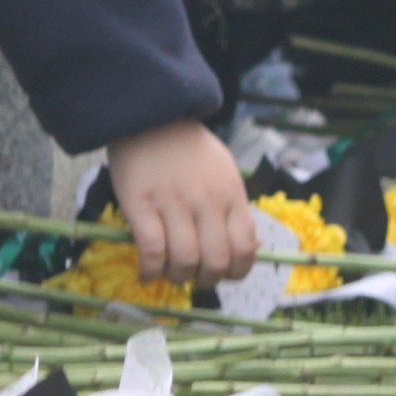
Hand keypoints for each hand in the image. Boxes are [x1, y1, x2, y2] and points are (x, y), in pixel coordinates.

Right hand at [105, 118, 256, 285]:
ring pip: (184, 260)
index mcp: (231, 194)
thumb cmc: (190, 149)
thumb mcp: (225, 172)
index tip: (224, 274)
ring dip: (177, 276)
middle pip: (216, 261)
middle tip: (194, 276)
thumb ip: (237, 209)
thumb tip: (253, 247)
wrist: (152, 116)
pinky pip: (152, 250)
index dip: (237, 272)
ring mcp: (174, 203)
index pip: (246, 247)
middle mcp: (207, 201)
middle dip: (206, 280)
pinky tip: (147, 271)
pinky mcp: (142, 205)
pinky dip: (150, 270)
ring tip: (170, 271)